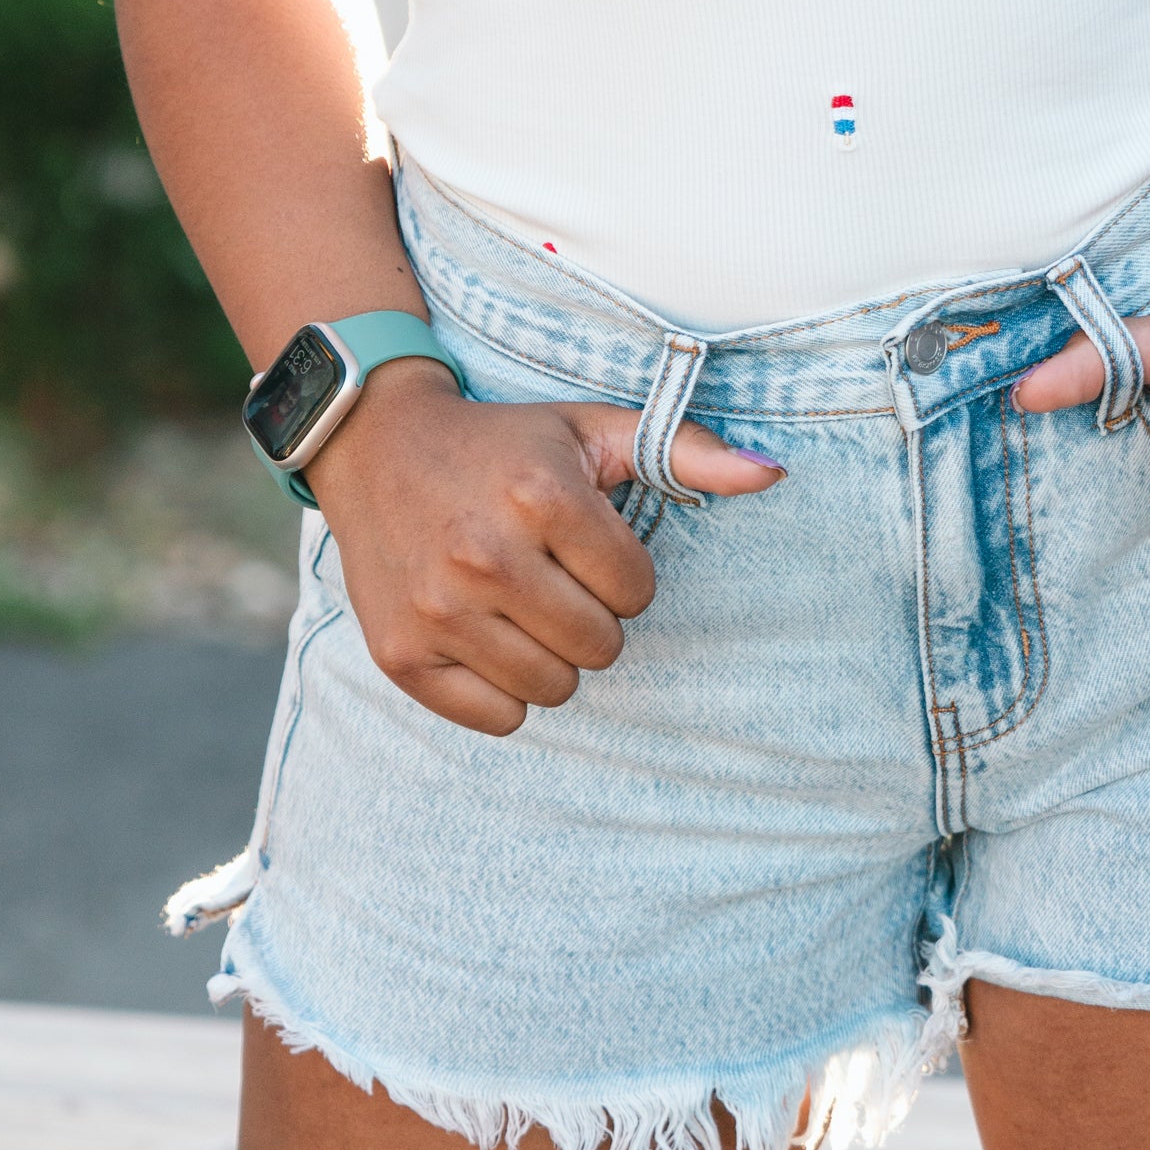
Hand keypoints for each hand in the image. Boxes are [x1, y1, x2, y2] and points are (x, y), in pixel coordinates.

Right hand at [304, 362, 782, 735]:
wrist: (376, 445)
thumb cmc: (503, 444)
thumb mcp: (592, 430)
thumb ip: (686, 453)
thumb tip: (773, 473)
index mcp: (541, 495)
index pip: (637, 590)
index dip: (622, 572)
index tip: (585, 545)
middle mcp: (484, 554)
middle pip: (601, 648)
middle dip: (591, 617)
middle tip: (554, 578)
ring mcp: (437, 609)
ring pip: (554, 688)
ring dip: (551, 654)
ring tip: (521, 603)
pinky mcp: (401, 655)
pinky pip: (498, 718)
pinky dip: (503, 689)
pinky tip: (485, 633)